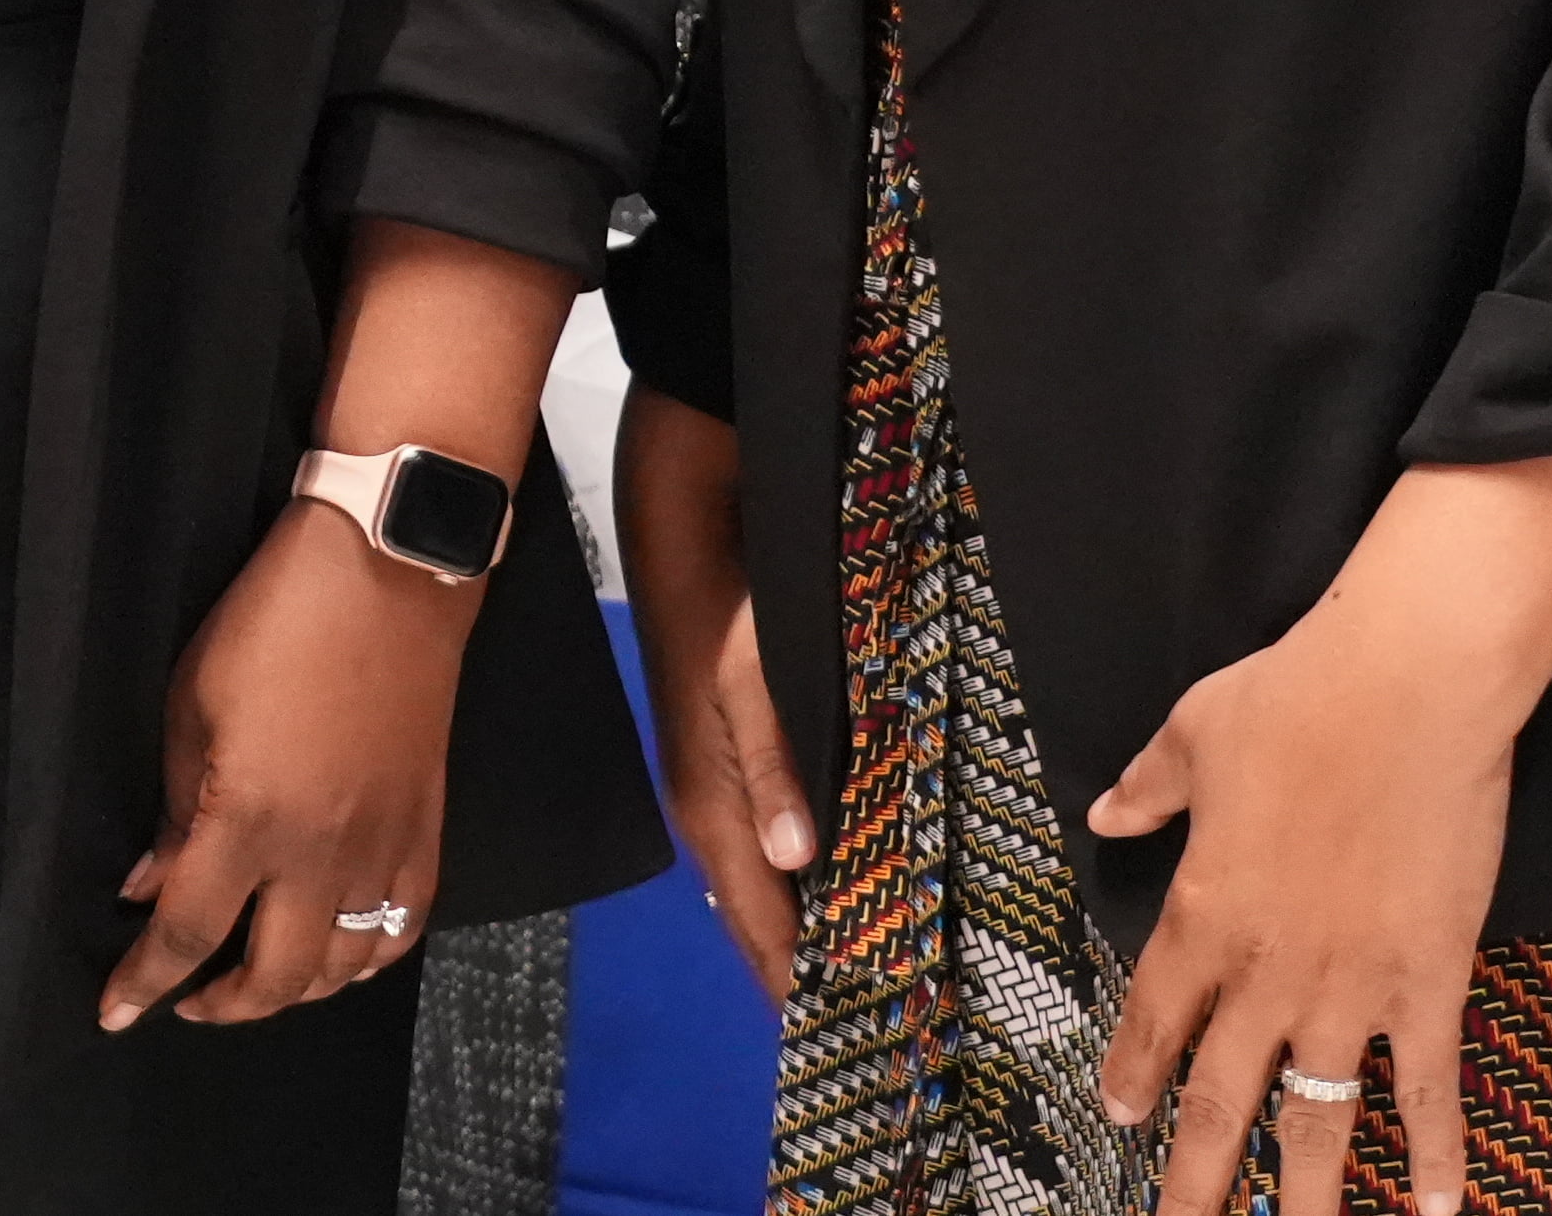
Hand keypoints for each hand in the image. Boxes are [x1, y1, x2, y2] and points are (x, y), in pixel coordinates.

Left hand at [101, 495, 470, 1031]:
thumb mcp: (188, 704)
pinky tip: (339, 955)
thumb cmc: (273, 625)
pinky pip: (402, 930)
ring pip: (344, 969)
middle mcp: (322, 853)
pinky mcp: (426, 831)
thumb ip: (172, 810)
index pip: (188, 932)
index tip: (115, 1012)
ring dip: (294, 990)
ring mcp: (383, 848)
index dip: (146, 981)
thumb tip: (150, 884)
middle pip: (276, 978)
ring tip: (253, 978)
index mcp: (250, 820)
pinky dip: (367, 959)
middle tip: (184, 1000)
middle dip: (222, 1006)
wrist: (384, 576)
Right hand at [613, 389, 814, 1001]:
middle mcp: (710, 795)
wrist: (688, 507)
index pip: (753, 914)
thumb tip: (794, 857)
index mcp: (710, 794)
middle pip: (753, 908)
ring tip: (858, 975)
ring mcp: (719, 769)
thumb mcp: (751, 671)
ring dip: (802, 923)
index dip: (790, 980)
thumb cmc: (723, 590)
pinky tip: (833, 882)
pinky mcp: (735, 740)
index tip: (836, 1044)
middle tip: (864, 1028)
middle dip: (798, 969)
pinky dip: (801, 874)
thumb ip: (773, 762)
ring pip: (762, 873)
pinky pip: (769, 833)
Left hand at [1087, 428, 1551, 1215]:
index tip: (1117, 1118)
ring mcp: (1352, 986)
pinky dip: (1434, 1153)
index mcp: (1203, 910)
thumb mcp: (1192, 733)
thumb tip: (1106, 812)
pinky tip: (1435, 1209)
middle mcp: (1268, 968)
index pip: (1155, 1015)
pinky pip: (1430, 1088)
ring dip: (1306, 1194)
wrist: (1406, 690)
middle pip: (1222, 1096)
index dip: (1134, 1072)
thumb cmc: (1296, 699)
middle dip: (1196, 1175)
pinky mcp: (1431, 981)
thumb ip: (1149, 789)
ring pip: (1318, 1117)